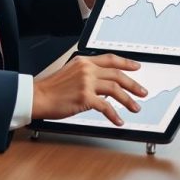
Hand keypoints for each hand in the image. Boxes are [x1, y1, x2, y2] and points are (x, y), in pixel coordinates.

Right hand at [32, 53, 146, 124]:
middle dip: (133, 84)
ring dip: (128, 100)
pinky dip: (114, 114)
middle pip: (117, 75)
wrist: (37, 96)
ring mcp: (86, 83)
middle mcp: (87, 70)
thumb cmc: (51, 88)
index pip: (110, 59)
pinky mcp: (84, 97)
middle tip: (143, 92)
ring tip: (136, 107)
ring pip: (115, 89)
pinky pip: (105, 106)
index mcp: (84, 62)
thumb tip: (103, 83)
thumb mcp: (70, 72)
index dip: (126, 63)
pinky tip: (118, 120)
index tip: (137, 67)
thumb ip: (87, 74)